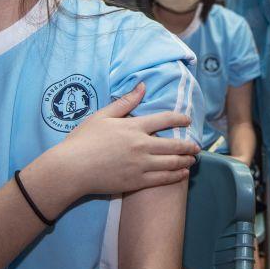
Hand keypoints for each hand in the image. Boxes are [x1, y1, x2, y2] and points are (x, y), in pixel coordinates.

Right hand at [49, 83, 198, 198]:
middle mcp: (141, 145)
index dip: (180, 119)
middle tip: (198, 147)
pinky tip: (182, 173)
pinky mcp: (136, 182)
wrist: (72, 168)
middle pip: (174, 145)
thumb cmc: (83, 140)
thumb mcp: (102, 115)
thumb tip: (142, 86)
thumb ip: (125, 102)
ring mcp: (140, 165)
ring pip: (172, 163)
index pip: (165, 120)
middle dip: (189, 146)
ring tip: (193, 160)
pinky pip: (162, 179)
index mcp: (134, 126)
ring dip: (186, 161)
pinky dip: (176, 176)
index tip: (188, 120)